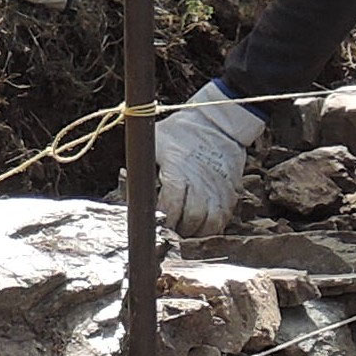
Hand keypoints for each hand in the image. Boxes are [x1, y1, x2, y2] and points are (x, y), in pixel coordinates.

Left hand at [154, 80, 264, 235]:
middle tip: (163, 228)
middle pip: (189, 221)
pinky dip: (208, 228)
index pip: (169, 208)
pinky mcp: (230, 194)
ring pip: (208, 226)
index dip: (160, 220)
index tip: (151, 222)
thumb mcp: (154, 142)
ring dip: (192, 232)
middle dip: (174, 229)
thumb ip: (141, 164)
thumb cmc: (180, 132)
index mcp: (179, 172)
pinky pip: (221, 222)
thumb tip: (125, 179)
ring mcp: (218, 191)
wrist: (217, 123)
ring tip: (180, 228)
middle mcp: (201, 184)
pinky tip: (196, 224)